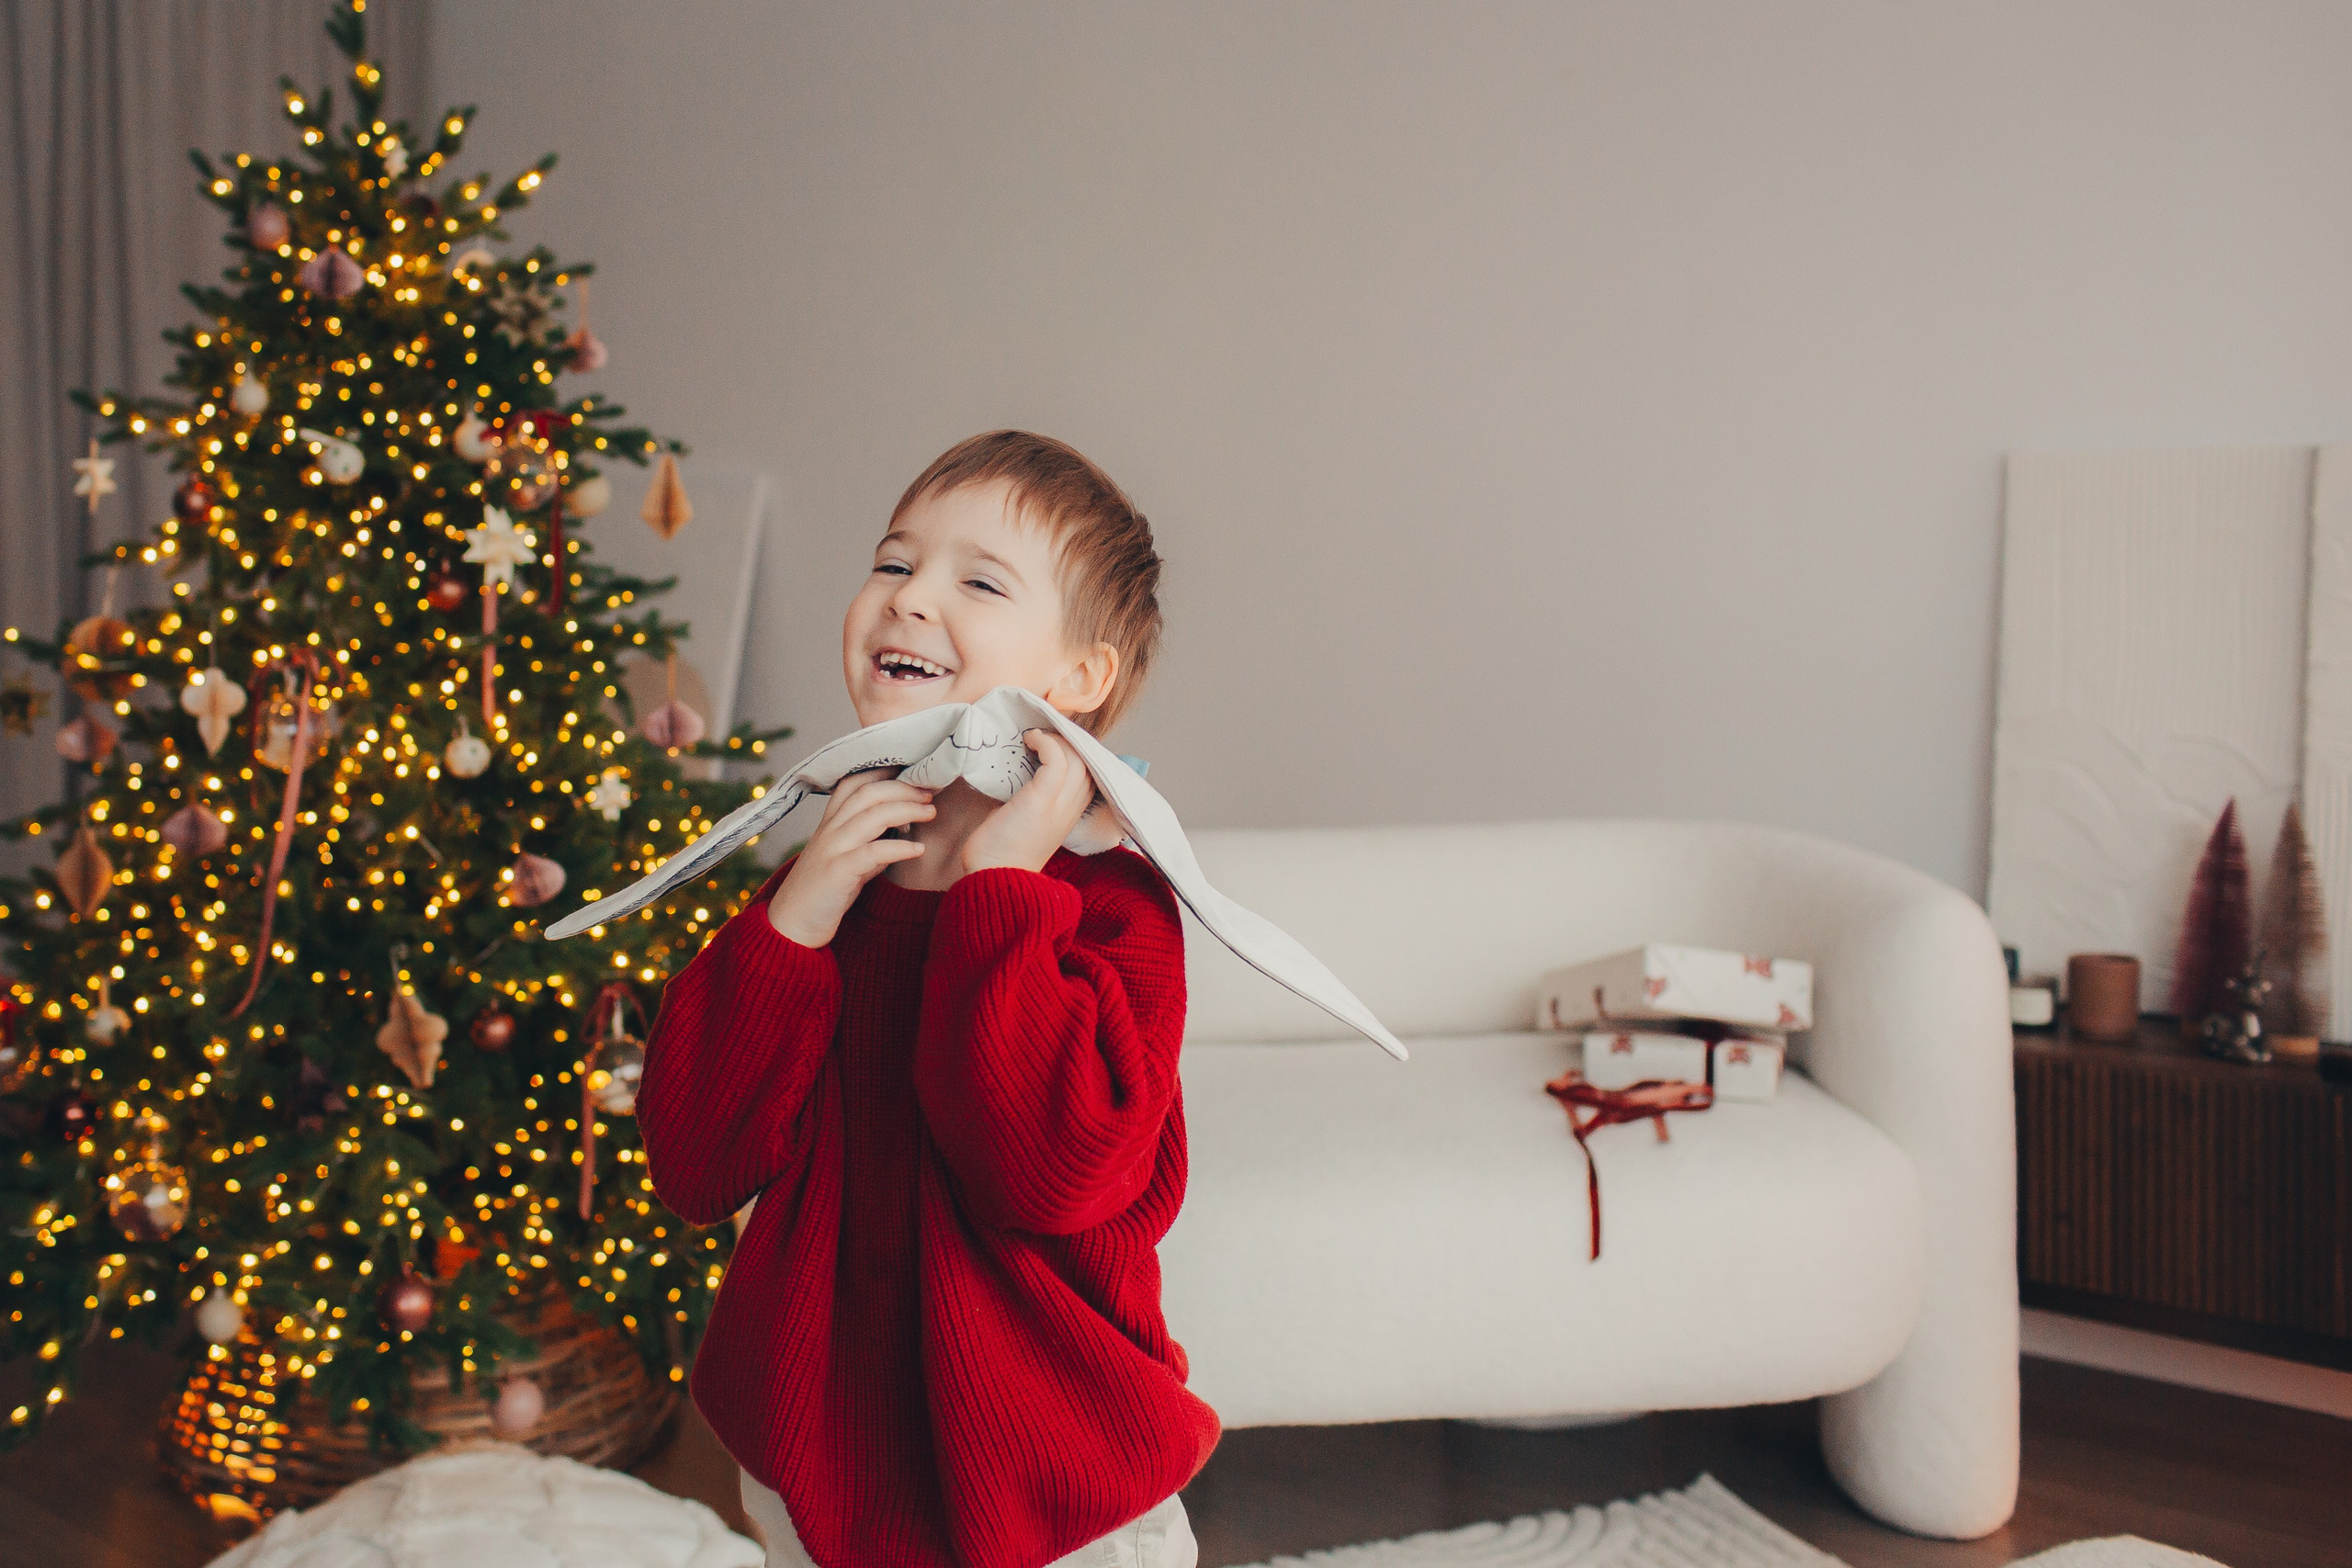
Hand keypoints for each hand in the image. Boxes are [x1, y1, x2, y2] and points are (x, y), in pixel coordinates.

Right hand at [768, 770, 934, 946]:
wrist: (790, 926)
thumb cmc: (822, 894)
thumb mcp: (847, 862)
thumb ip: (870, 844)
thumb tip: (901, 832)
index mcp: (830, 823)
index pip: (854, 783)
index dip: (883, 771)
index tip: (912, 771)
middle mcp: (829, 830)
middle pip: (868, 793)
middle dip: (903, 788)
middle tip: (930, 792)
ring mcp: (831, 849)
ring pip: (872, 816)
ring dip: (907, 810)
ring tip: (931, 812)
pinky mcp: (837, 873)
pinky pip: (872, 852)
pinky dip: (899, 848)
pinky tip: (919, 849)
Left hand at [959, 731, 1095, 878]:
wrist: (993, 875)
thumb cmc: (1001, 850)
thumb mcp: (1023, 819)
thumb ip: (1031, 797)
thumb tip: (1019, 769)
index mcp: (1070, 814)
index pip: (1090, 775)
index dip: (1076, 754)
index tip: (1053, 743)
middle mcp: (1072, 808)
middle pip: (1088, 762)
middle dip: (1068, 741)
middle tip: (1043, 735)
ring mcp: (1060, 804)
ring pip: (1077, 757)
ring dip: (1056, 739)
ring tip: (1034, 737)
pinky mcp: (1043, 799)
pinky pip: (1057, 758)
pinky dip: (1046, 742)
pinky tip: (1030, 740)